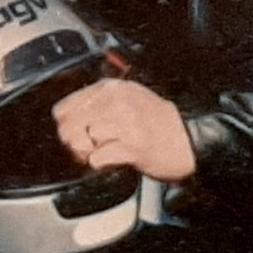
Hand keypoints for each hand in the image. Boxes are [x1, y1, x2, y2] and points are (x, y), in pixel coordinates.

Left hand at [52, 78, 194, 181]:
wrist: (188, 137)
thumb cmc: (157, 121)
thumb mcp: (127, 98)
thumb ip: (98, 102)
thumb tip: (66, 117)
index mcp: (111, 89)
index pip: (65, 107)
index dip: (64, 125)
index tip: (73, 134)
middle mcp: (116, 102)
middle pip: (69, 126)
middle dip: (72, 143)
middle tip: (84, 150)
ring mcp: (124, 123)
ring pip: (81, 142)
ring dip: (85, 154)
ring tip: (98, 155)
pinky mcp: (132, 146)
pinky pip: (98, 158)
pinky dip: (99, 163)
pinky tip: (109, 161)